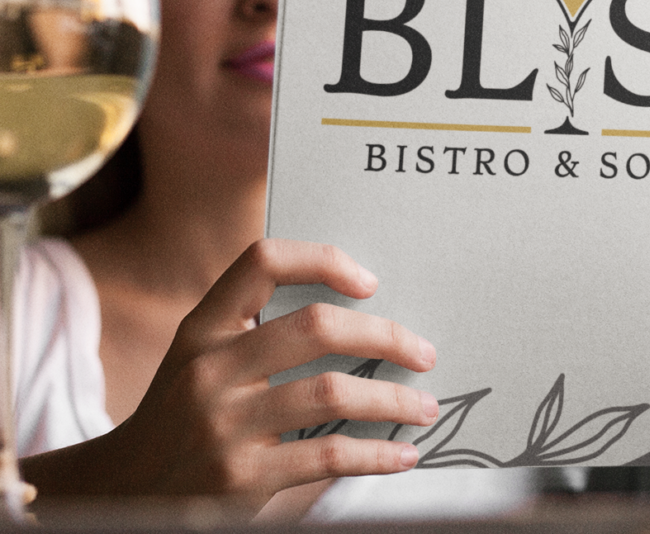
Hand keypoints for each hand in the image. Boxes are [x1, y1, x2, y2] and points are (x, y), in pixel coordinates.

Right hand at [23, 239, 438, 513]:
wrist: (121, 494)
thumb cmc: (184, 414)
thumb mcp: (202, 358)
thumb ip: (258, 331)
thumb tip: (363, 310)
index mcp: (202, 327)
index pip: (262, 261)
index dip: (322, 259)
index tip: (370, 281)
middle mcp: (208, 368)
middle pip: (316, 327)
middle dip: (385, 336)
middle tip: (424, 351)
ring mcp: (222, 425)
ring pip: (330, 393)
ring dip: (392, 400)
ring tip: (425, 406)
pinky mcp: (239, 479)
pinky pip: (326, 456)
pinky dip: (375, 454)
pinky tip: (401, 453)